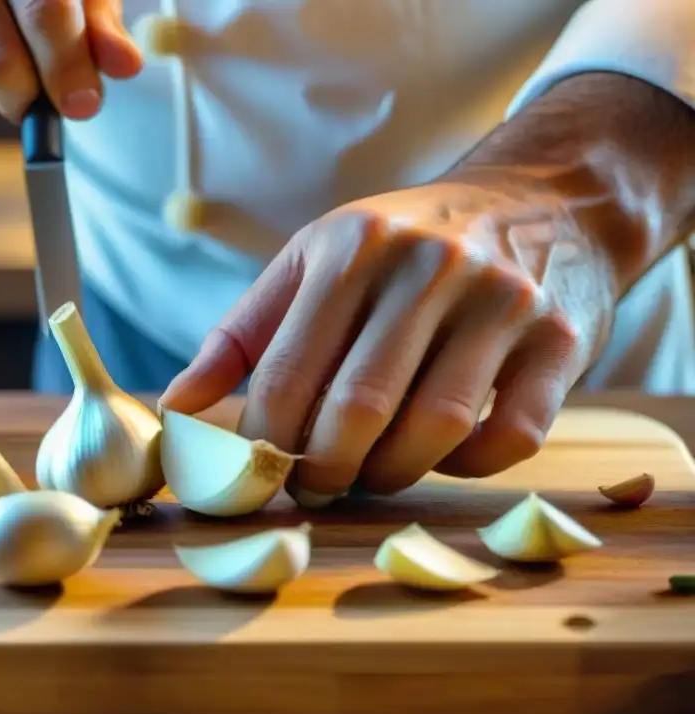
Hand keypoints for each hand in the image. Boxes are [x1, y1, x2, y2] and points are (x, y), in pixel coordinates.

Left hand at [159, 178, 619, 500]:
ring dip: (389, 473)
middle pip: (357, 409)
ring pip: (432, 428)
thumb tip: (176, 410)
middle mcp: (429, 267)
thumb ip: (241, 335)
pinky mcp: (562, 341)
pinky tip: (442, 454)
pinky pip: (508, 437)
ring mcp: (502, 301)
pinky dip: (466, 465)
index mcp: (351, 247)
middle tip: (312, 487)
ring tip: (368, 473)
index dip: (263, 442)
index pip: (286, 373)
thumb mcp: (315, 262)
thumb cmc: (404, 245)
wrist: (542, 201)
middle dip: (322, 471)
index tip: (258, 472)